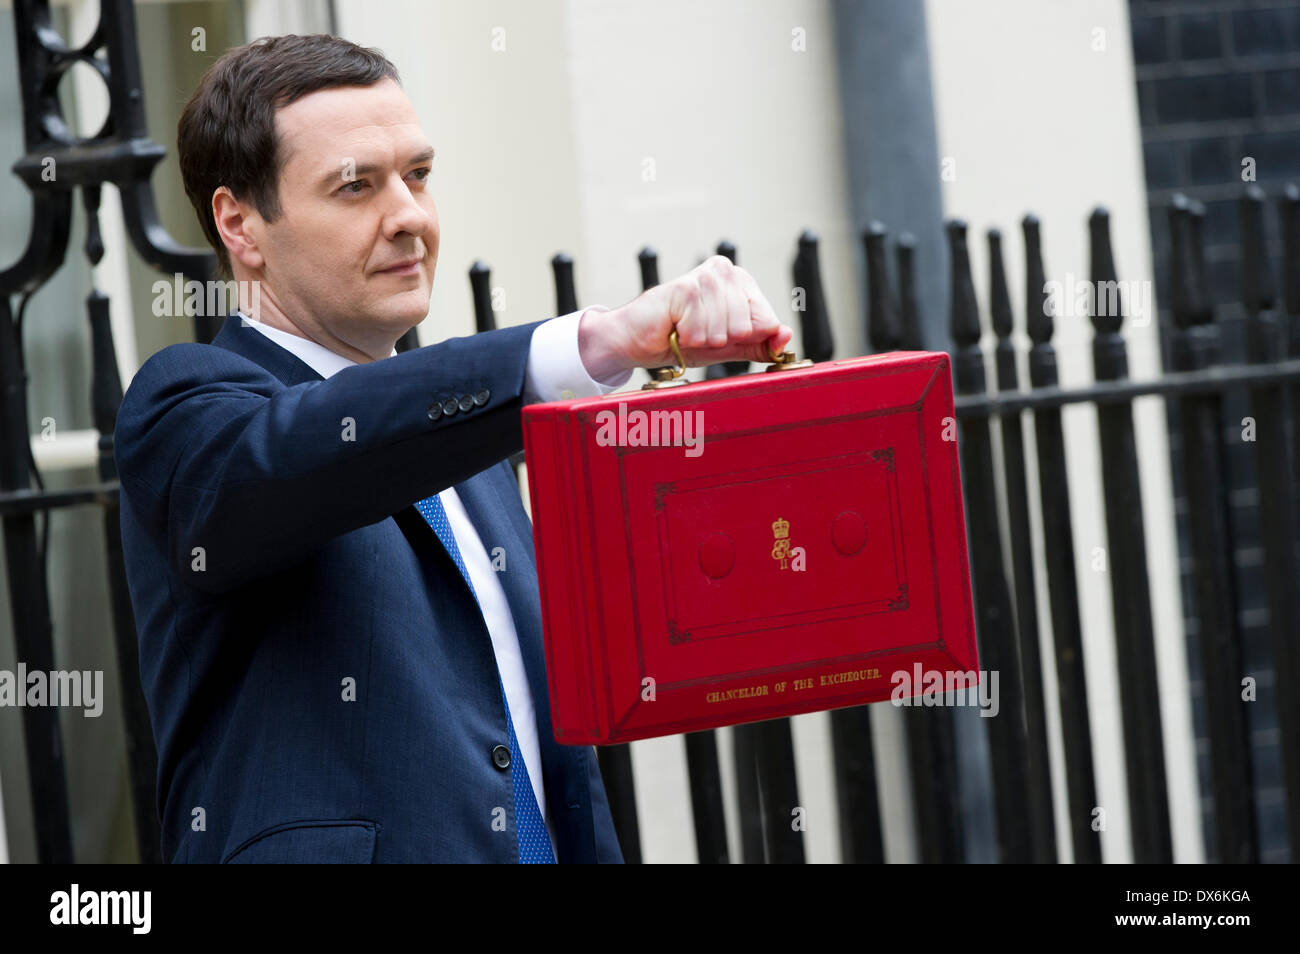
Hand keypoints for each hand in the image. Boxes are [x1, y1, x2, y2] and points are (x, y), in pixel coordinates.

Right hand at [577, 256, 795, 380]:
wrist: (635, 341)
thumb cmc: (679, 339)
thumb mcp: (727, 347)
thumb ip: (758, 344)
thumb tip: (787, 336)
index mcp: (740, 282)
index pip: (768, 321)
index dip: (745, 339)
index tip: (721, 336)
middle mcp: (726, 272)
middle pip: (749, 327)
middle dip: (722, 340)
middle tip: (698, 333)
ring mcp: (706, 277)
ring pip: (726, 330)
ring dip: (702, 340)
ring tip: (685, 330)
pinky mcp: (686, 287)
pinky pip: (703, 329)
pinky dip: (687, 338)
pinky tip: (675, 327)